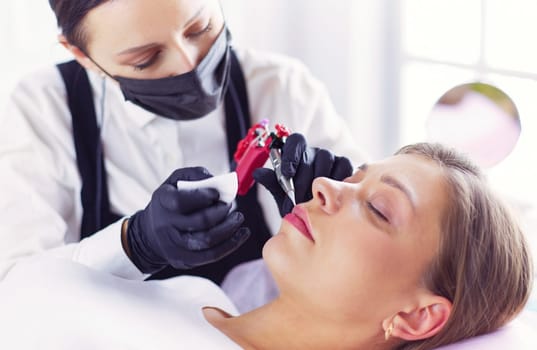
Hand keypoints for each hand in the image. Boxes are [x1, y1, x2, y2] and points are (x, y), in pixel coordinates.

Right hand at [125, 167, 249, 273]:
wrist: (150, 233)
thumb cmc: (169, 202)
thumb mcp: (174, 181)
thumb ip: (194, 175)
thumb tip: (216, 180)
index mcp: (162, 202)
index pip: (181, 201)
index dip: (203, 196)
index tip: (218, 193)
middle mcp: (165, 226)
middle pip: (199, 222)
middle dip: (221, 212)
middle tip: (230, 205)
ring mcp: (174, 246)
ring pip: (207, 241)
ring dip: (228, 229)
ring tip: (238, 218)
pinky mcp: (183, 261)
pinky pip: (211, 256)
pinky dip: (230, 245)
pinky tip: (241, 234)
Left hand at [253, 133, 352, 215]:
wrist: (315, 217)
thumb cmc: (296, 201)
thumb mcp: (281, 194)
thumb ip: (272, 183)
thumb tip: (258, 173)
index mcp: (296, 153)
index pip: (295, 141)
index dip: (291, 154)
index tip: (287, 173)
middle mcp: (313, 152)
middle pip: (310, 154)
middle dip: (302, 179)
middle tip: (297, 198)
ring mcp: (330, 158)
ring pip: (326, 159)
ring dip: (319, 180)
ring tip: (313, 200)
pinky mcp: (344, 165)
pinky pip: (343, 166)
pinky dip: (338, 179)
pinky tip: (331, 195)